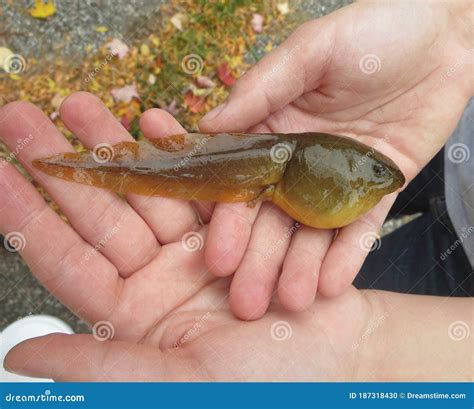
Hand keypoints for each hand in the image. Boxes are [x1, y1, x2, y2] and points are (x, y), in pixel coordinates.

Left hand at [0, 97, 370, 379]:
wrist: (340, 361)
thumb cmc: (268, 385)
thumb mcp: (181, 382)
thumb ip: (105, 367)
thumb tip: (24, 357)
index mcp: (134, 316)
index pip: (66, 260)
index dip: (30, 214)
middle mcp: (158, 279)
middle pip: (101, 212)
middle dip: (68, 163)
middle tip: (29, 116)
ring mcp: (195, 250)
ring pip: (146, 189)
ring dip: (118, 146)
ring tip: (84, 105)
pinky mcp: (234, 229)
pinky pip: (199, 185)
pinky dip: (180, 152)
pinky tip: (156, 119)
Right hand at [198, 0, 473, 317]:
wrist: (441, 36)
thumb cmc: (370, 33)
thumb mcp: (311, 51)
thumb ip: (263, 88)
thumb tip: (208, 125)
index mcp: (272, 132)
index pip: (243, 184)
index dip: (229, 221)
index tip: (216, 256)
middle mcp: (298, 163)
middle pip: (274, 219)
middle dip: (260, 260)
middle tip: (245, 302)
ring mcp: (336, 180)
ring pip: (313, 232)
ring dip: (300, 268)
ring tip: (291, 302)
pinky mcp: (377, 189)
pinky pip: (359, 228)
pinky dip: (345, 256)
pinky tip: (330, 286)